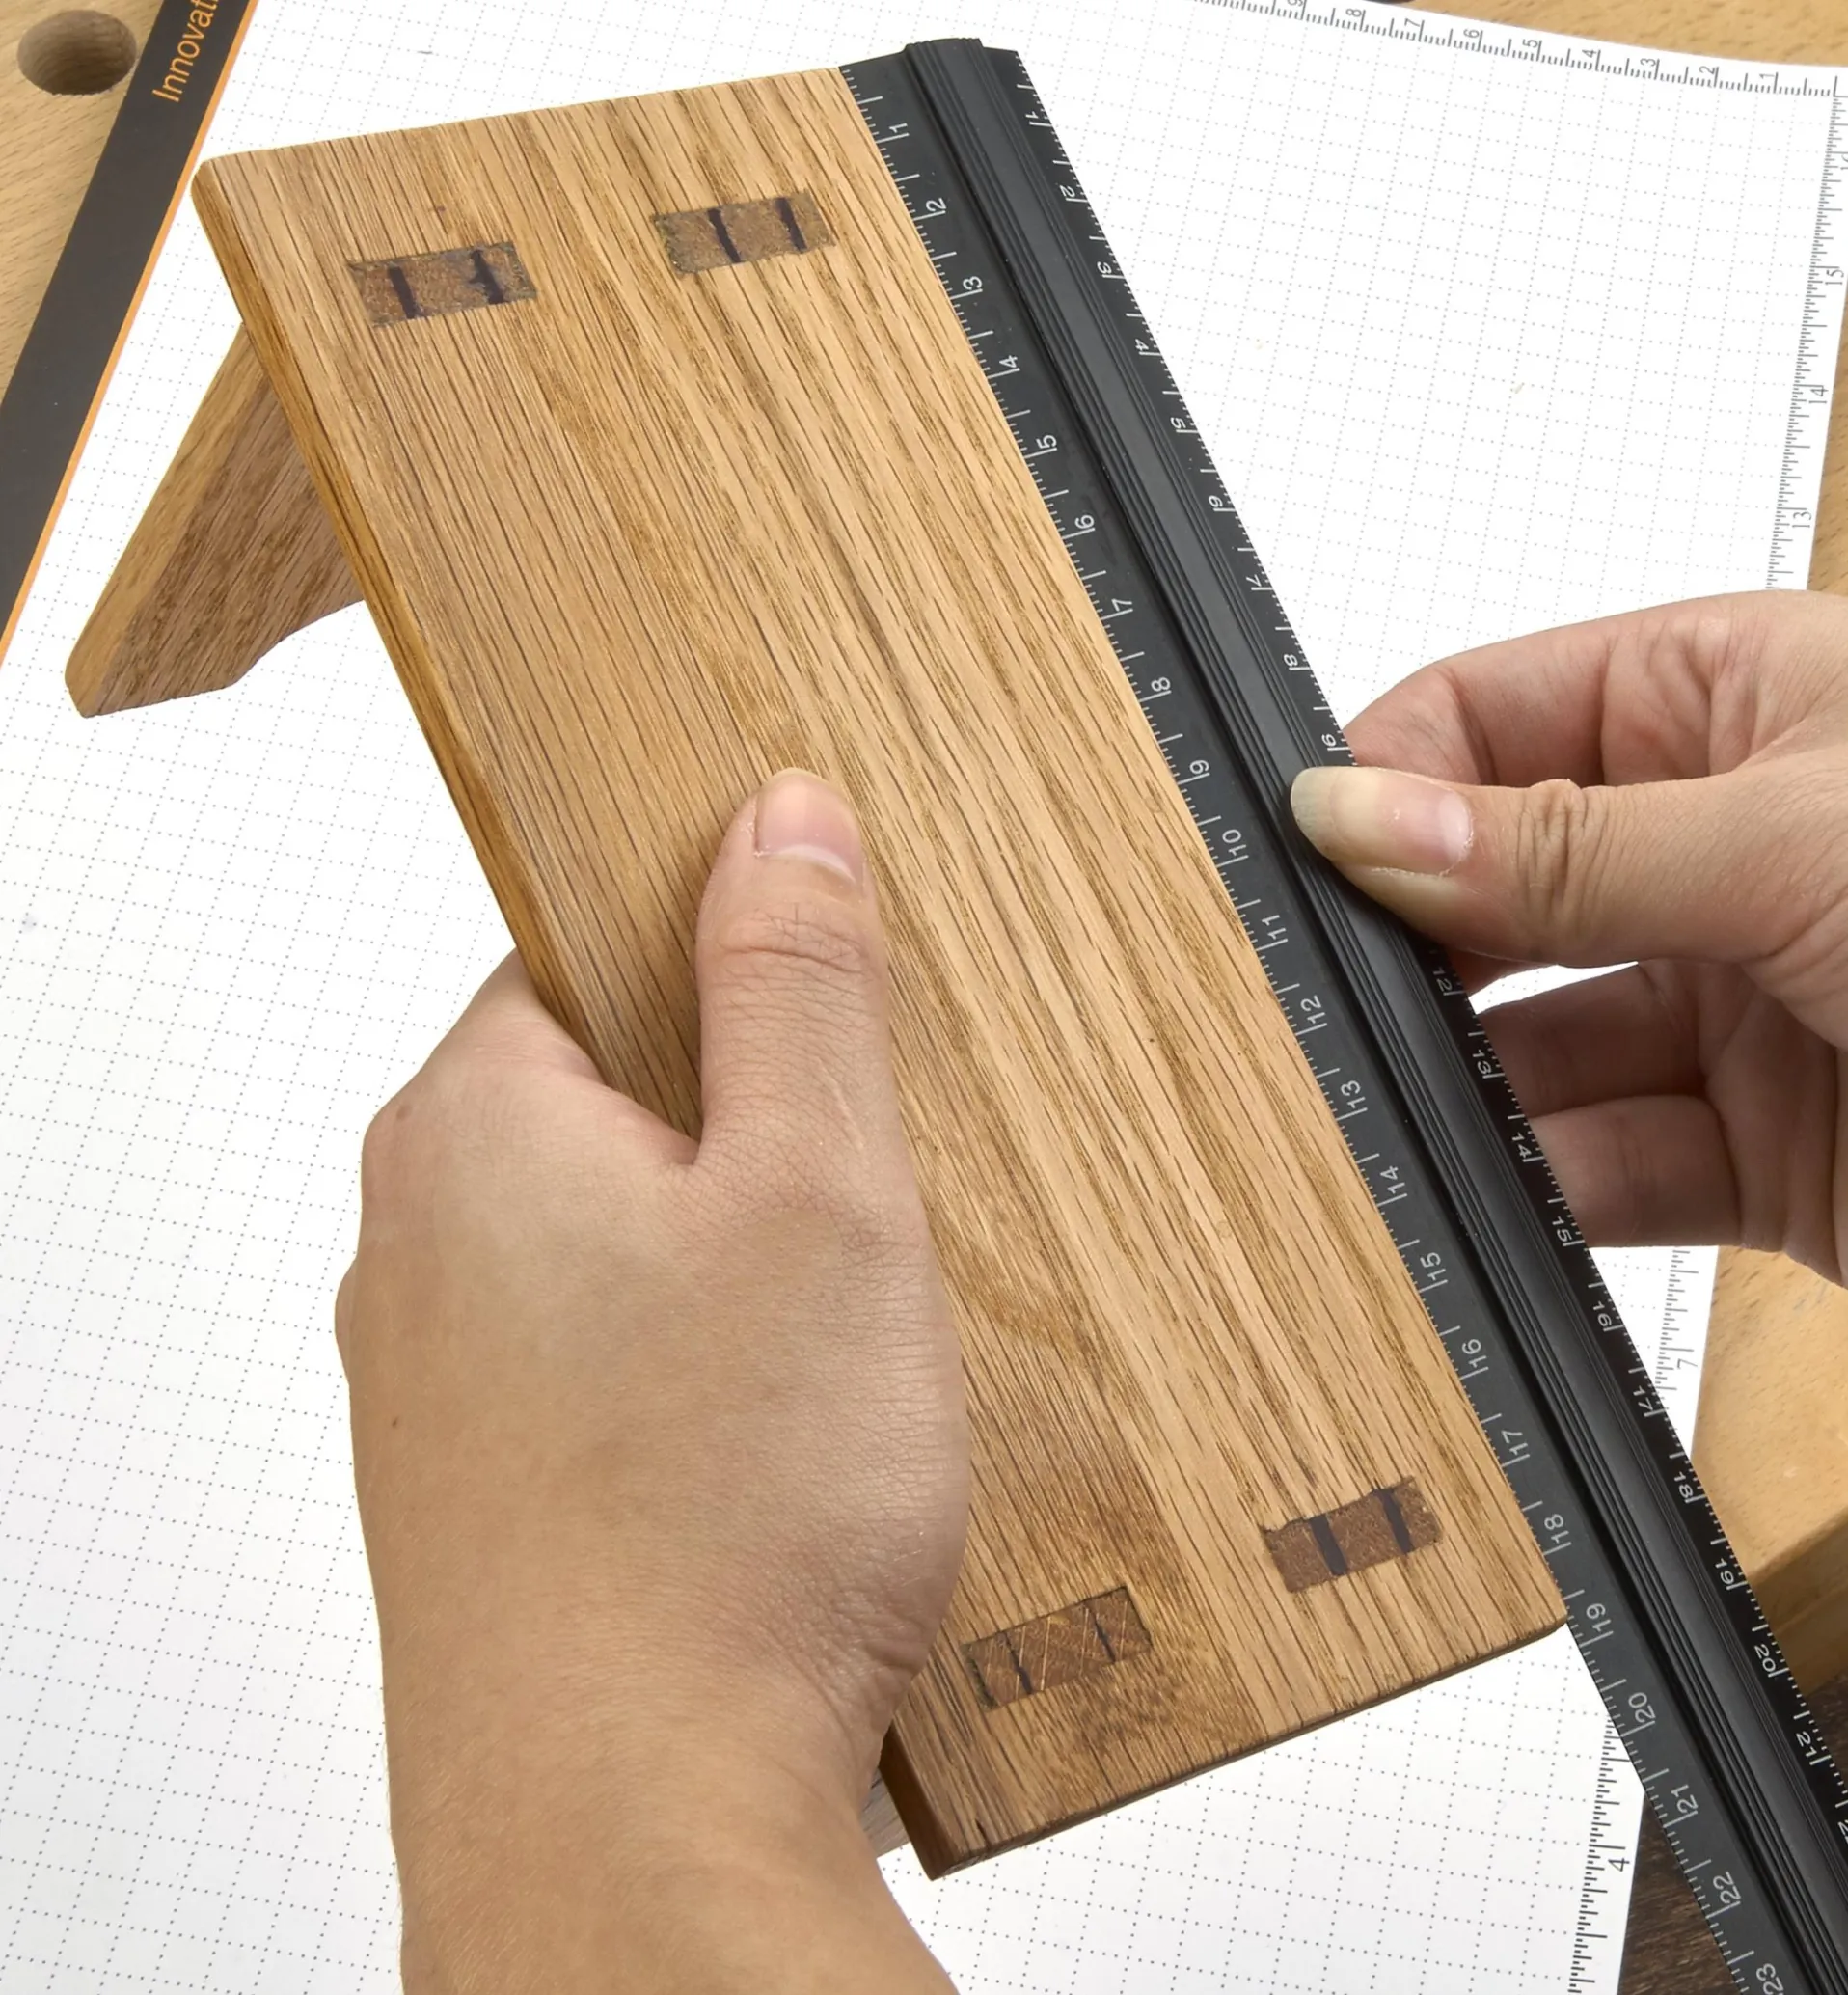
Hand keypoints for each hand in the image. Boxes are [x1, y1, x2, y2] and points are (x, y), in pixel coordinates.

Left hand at [336, 771, 965, 1992]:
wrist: (630, 1835)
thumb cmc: (712, 1531)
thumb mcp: (817, 1196)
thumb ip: (797, 984)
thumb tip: (778, 819)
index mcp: (471, 1125)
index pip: (591, 945)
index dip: (729, 959)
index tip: (830, 1008)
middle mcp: (421, 1241)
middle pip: (615, 1093)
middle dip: (759, 1129)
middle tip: (870, 1207)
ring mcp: (444, 1376)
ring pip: (624, 1237)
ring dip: (743, 1261)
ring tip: (841, 1353)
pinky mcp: (492, 1483)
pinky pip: (612, 1357)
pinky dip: (703, 1370)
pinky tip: (785, 1448)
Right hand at [1289, 590, 1847, 1281]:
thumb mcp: (1802, 840)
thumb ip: (1566, 845)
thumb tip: (1360, 815)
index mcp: (1734, 705)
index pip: (1489, 714)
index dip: (1385, 775)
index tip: (1302, 853)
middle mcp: (1720, 848)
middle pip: (1494, 889)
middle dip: (1408, 949)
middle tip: (1315, 1001)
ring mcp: (1735, 1002)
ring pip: (1535, 1042)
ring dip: (1461, 1086)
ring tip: (1379, 1111)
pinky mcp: (1760, 1150)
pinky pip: (1604, 1161)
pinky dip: (1535, 1190)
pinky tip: (1478, 1196)